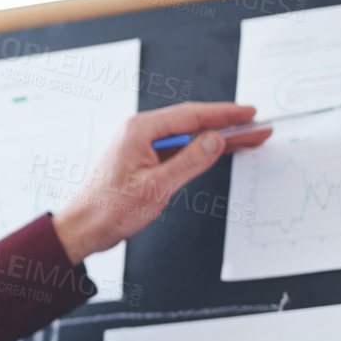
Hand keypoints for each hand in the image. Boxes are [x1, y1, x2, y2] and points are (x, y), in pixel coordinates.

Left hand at [52, 101, 274, 264]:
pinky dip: (200, 150)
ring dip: (217, 138)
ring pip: (188, 136)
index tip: (249, 113)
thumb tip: (215, 140)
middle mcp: (139, 132)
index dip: (224, 113)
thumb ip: (189, 161)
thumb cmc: (108, 209)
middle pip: (193, 123)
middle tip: (257, 127)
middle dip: (227, 124)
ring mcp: (141, 145)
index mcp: (140, 131)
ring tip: (248, 138)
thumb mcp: (156, 187)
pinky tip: (219, 151)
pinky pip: (178, 149)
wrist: (83, 227)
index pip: (191, 115)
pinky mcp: (143, 159)